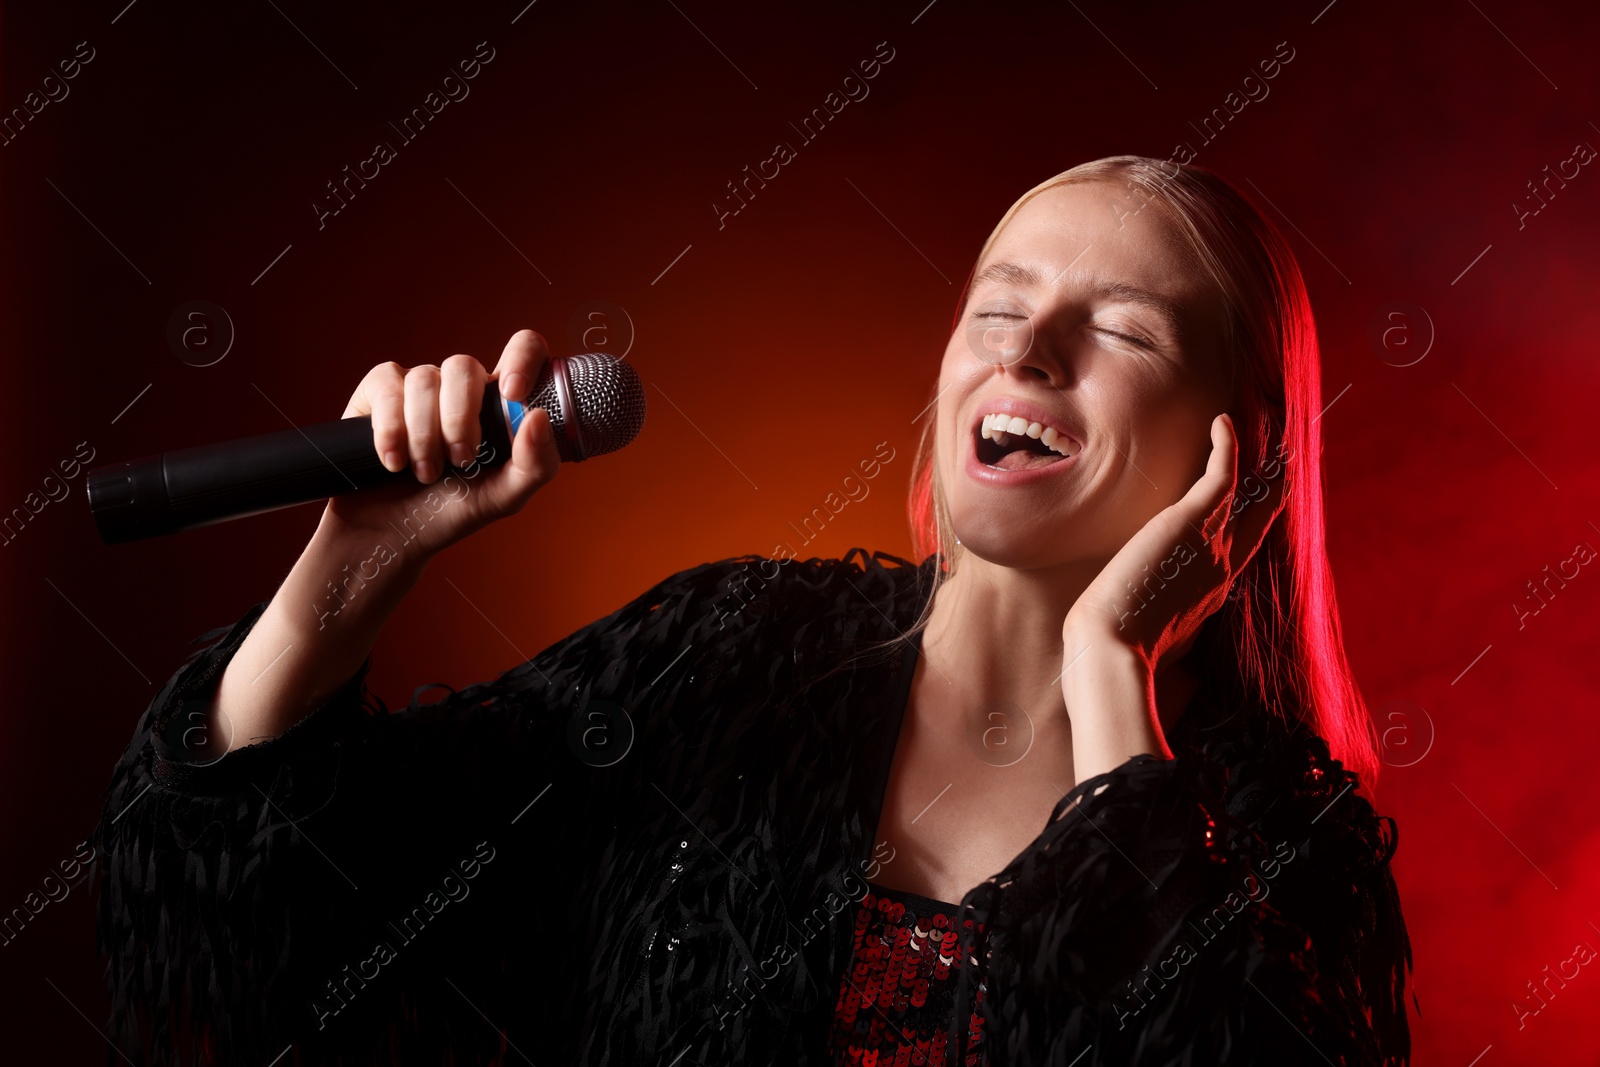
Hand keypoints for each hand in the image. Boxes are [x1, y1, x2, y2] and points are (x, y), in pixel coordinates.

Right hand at [322, 329, 562, 558]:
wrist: (391, 535)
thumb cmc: (452, 511)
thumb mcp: (505, 497)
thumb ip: (535, 463)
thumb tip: (539, 417)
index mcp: (498, 404)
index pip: (522, 349)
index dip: (522, 357)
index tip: (513, 394)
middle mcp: (459, 389)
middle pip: (464, 365)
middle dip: (460, 419)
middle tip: (461, 460)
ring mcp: (417, 387)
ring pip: (424, 379)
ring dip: (425, 436)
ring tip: (426, 473)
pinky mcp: (378, 392)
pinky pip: (388, 386)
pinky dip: (391, 430)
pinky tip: (393, 461)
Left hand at [1063, 413, 1287, 675]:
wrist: (1113, 649)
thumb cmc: (1118, 652)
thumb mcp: (1150, 641)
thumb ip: (1163, 629)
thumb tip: (1159, 637)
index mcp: (1209, 596)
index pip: (1236, 556)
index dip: (1247, 532)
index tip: (1255, 514)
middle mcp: (1220, 570)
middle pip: (1258, 524)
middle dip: (1273, 497)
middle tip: (1288, 470)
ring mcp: (1213, 546)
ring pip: (1250, 498)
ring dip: (1262, 469)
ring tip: (1274, 441)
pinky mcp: (1194, 523)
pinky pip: (1222, 475)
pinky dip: (1226, 448)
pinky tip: (1223, 422)